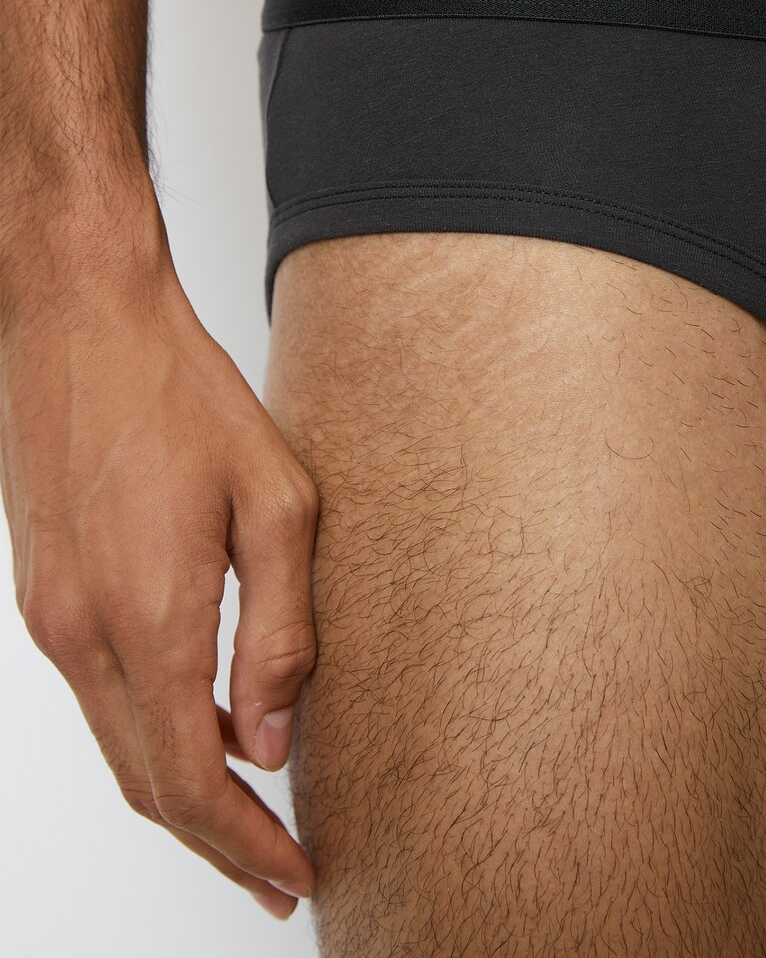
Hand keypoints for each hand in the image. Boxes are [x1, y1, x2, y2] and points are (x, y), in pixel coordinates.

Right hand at [1, 266, 318, 919]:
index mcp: (149, 614)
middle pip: (147, 783)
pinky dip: (148, 735)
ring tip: (247, 817)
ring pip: (117, 746)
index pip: (193, 782)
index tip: (291, 876)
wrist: (81, 320)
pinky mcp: (42, 591)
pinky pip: (98, 696)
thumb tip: (268, 742)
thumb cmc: (183, 394)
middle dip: (215, 842)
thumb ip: (280, 633)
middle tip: (275, 872)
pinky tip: (198, 728)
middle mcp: (81, 632)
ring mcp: (49, 616)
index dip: (245, 845)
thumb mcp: (275, 502)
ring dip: (181, 794)